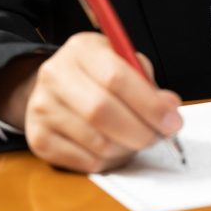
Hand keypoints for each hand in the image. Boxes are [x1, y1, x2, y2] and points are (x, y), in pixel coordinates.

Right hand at [23, 32, 182, 172]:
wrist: (55, 86)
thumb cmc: (99, 73)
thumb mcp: (123, 61)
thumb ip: (147, 83)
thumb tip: (169, 109)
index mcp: (81, 49)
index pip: (116, 78)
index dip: (149, 104)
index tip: (172, 120)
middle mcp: (55, 75)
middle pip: (102, 112)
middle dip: (141, 131)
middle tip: (161, 136)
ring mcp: (42, 108)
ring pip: (96, 142)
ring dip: (128, 148)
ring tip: (138, 140)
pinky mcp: (38, 138)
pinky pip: (85, 161)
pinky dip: (110, 161)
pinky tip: (117, 148)